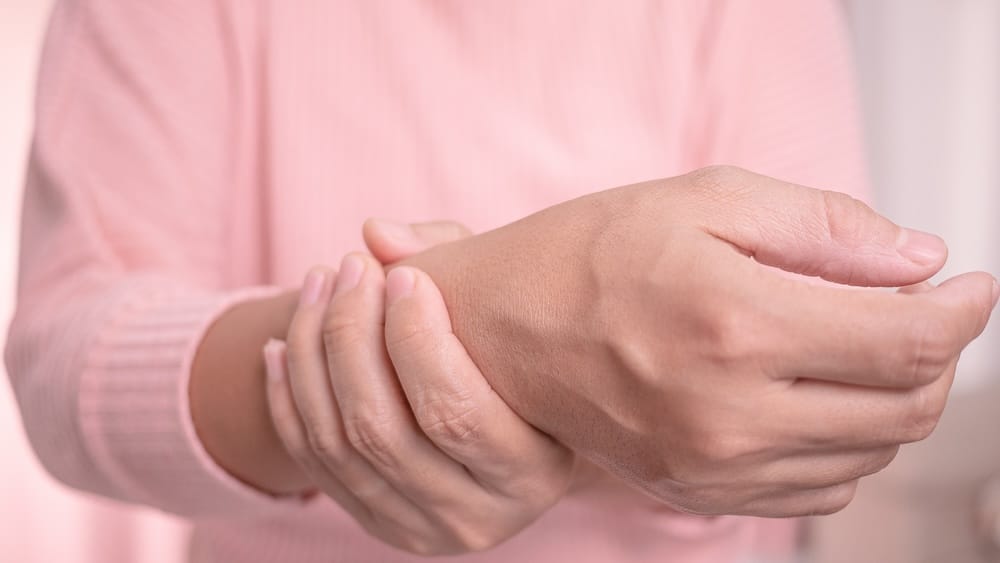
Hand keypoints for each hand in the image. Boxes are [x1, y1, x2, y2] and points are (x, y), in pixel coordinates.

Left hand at [263, 222, 572, 554]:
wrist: (506, 431)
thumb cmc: (517, 354)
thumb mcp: (508, 307)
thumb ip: (452, 253)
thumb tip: (374, 233)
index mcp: (533, 473)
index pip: (454, 412)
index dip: (416, 337)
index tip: (401, 274)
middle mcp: (476, 519)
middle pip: (381, 428)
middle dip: (351, 334)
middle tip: (349, 266)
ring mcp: (418, 529)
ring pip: (336, 443)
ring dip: (312, 353)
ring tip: (317, 283)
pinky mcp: (374, 524)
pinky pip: (311, 464)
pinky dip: (287, 397)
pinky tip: (281, 342)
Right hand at [398, 165, 999, 516]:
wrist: (503, 332)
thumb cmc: (590, 256)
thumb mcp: (704, 200)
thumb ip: (821, 226)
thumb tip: (915, 258)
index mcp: (734, 323)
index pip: (906, 341)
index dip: (961, 312)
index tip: (968, 285)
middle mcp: (728, 412)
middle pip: (904, 407)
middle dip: (934, 355)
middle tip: (913, 309)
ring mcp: (712, 465)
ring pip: (868, 453)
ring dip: (889, 398)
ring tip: (853, 345)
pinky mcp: (698, 493)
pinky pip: (817, 491)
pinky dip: (844, 445)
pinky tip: (812, 395)